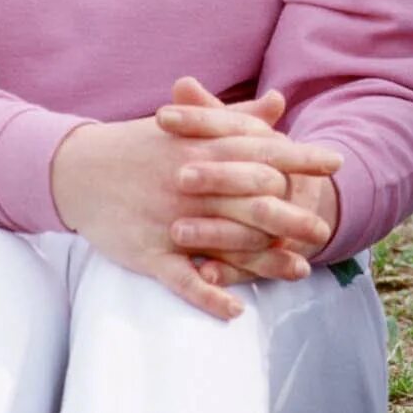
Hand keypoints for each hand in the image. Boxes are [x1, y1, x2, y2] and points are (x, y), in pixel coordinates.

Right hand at [49, 84, 342, 318]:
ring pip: (227, 245)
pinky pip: (182, 280)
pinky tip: (236, 311)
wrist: (77, 169)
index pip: (262, 152)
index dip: (300, 158)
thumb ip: (236, 117)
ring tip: (300, 272)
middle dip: (293, 219)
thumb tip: (279, 102)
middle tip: (323, 232)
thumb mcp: (187, 126)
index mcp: (202, 150)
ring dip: (266, 263)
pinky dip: (210, 296)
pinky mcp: (148, 253)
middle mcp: (191, 185)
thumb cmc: (140, 146)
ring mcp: (170, 221)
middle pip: (253, 203)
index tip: (335, 163)